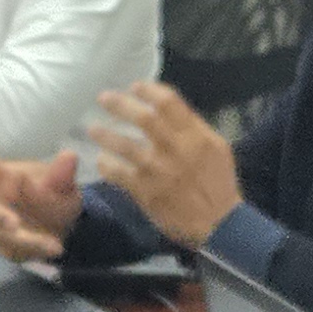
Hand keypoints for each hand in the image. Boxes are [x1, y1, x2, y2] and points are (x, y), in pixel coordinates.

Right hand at [0, 150, 85, 264]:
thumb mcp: (63, 182)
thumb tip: (70, 157)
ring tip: (53, 244)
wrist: (60, 221)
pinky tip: (53, 248)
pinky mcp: (0, 244)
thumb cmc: (53, 191)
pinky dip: (32, 251)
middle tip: (14, 225)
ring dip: (23, 240)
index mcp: (0, 173)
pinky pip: (9, 251)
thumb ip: (61, 174)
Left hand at [91, 83, 244, 249]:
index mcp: (196, 135)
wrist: (220, 224)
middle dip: (120, 104)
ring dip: (105, 135)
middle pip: (143, 119)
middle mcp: (176, 149)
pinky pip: (118, 174)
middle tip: (103, 98)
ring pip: (125, 146)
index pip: (169, 102)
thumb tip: (169, 111)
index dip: (148, 90)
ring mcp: (159, 171)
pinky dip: (107, 165)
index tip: (134, 86)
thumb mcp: (217, 148)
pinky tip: (101, 160)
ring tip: (93, 129)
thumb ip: (194, 128)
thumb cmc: (218, 184)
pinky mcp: (146, 193)